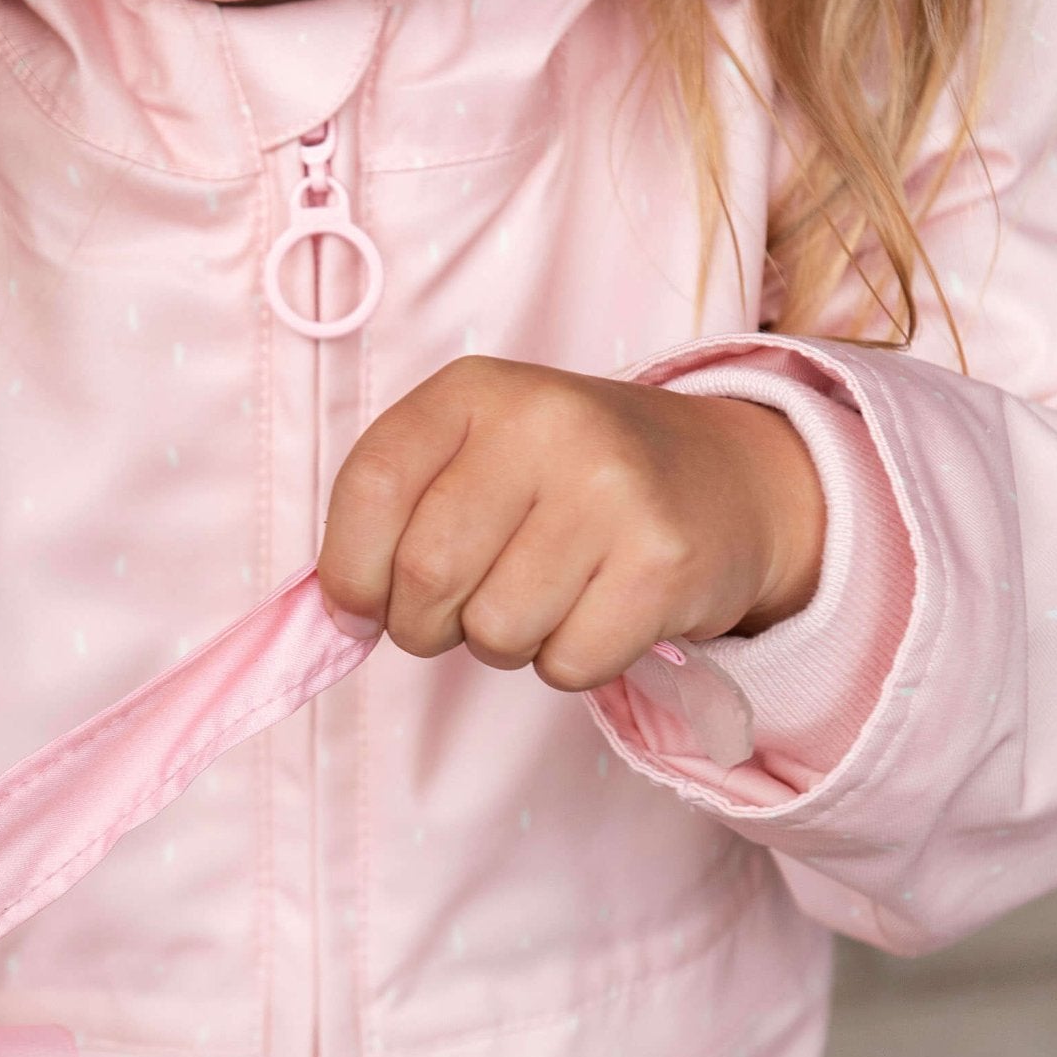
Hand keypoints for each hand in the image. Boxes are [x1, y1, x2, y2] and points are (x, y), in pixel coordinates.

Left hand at [317, 357, 824, 689]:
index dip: (349, 568)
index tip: (360, 604)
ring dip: (503, 642)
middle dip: (425, 623)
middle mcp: (542, 424)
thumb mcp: (473, 453)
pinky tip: (596, 608)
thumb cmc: (564, 478)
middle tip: (462, 608)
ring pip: (495, 632)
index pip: (370, 487)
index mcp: (472, 392)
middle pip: (426, 574)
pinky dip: (569, 661)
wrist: (722, 476)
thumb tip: (335, 615)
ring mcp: (610, 489)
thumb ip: (394, 514)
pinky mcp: (663, 561)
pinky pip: (568, 665)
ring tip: (542, 595)